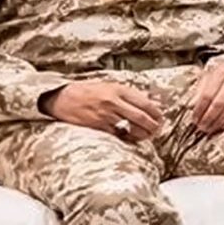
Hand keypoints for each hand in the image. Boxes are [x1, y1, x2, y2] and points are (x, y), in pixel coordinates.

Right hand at [43, 79, 167, 140]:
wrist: (61, 98)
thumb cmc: (88, 91)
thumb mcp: (110, 86)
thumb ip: (130, 94)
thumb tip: (152, 102)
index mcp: (119, 90)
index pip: (146, 103)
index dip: (157, 113)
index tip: (161, 118)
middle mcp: (113, 102)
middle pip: (142, 118)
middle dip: (154, 126)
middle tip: (157, 130)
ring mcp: (105, 115)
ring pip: (132, 128)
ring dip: (143, 134)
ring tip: (148, 135)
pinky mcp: (97, 127)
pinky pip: (118, 135)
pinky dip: (127, 138)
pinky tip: (132, 138)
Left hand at [186, 56, 223, 135]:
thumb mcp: (209, 74)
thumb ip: (199, 89)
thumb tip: (190, 105)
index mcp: (220, 73)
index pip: (207, 95)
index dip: (200, 109)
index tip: (194, 118)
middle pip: (219, 104)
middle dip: (209, 118)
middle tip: (201, 126)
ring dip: (219, 122)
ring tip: (210, 128)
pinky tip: (223, 125)